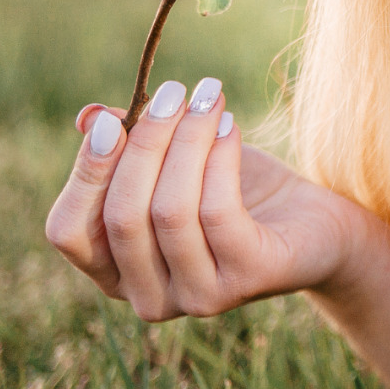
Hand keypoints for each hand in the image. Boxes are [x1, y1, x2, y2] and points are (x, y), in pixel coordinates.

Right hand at [45, 79, 366, 320]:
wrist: (320, 227)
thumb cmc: (240, 193)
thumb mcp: (181, 164)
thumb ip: (131, 146)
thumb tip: (90, 117)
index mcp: (116, 273)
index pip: (69, 230)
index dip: (84, 174)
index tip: (111, 121)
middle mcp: (149, 297)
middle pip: (121, 215)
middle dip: (146, 143)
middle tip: (173, 90)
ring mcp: (198, 297)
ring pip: (170, 211)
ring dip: (188, 141)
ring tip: (209, 96)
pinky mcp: (247, 280)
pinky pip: (219, 212)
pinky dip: (221, 158)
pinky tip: (231, 123)